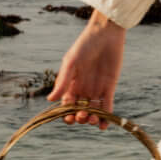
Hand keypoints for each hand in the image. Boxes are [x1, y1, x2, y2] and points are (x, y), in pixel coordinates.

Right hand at [47, 11, 126, 128]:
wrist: (106, 34)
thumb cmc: (85, 45)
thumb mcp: (71, 62)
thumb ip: (63, 81)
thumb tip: (51, 100)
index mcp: (70, 84)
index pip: (66, 104)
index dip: (66, 114)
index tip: (68, 118)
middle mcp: (82, 88)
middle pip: (80, 110)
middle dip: (80, 117)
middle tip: (83, 116)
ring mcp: (96, 88)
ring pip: (93, 110)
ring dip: (93, 119)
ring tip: (93, 120)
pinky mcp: (109, 87)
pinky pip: (107, 105)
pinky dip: (106, 116)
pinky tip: (104, 125)